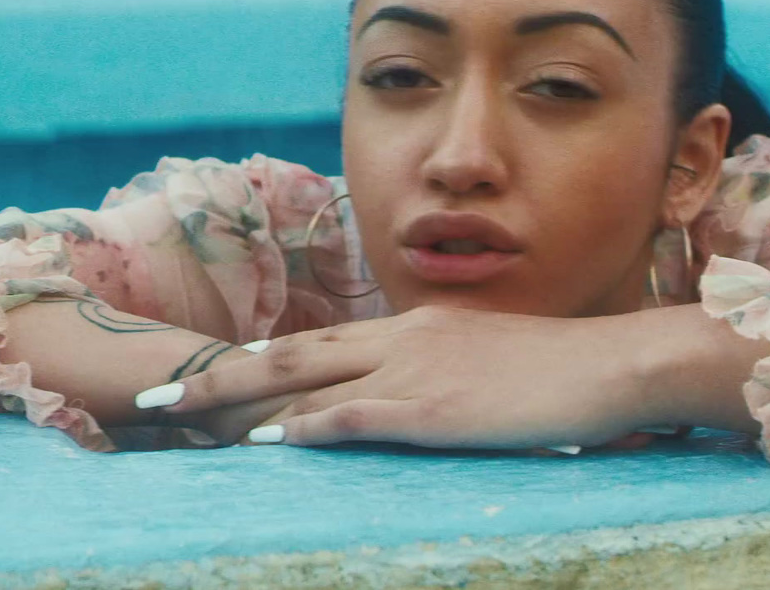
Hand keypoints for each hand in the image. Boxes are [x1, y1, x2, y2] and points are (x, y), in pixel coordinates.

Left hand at [144, 305, 664, 449]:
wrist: (618, 363)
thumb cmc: (562, 370)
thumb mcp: (488, 359)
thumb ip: (440, 372)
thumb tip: (412, 399)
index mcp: (412, 326)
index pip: (313, 343)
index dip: (252, 364)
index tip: (202, 381)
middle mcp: (402, 338)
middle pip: (286, 356)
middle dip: (211, 381)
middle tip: (152, 406)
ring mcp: (417, 370)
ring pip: (304, 383)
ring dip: (236, 409)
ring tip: (180, 427)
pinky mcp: (437, 408)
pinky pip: (355, 416)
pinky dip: (304, 429)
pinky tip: (266, 444)